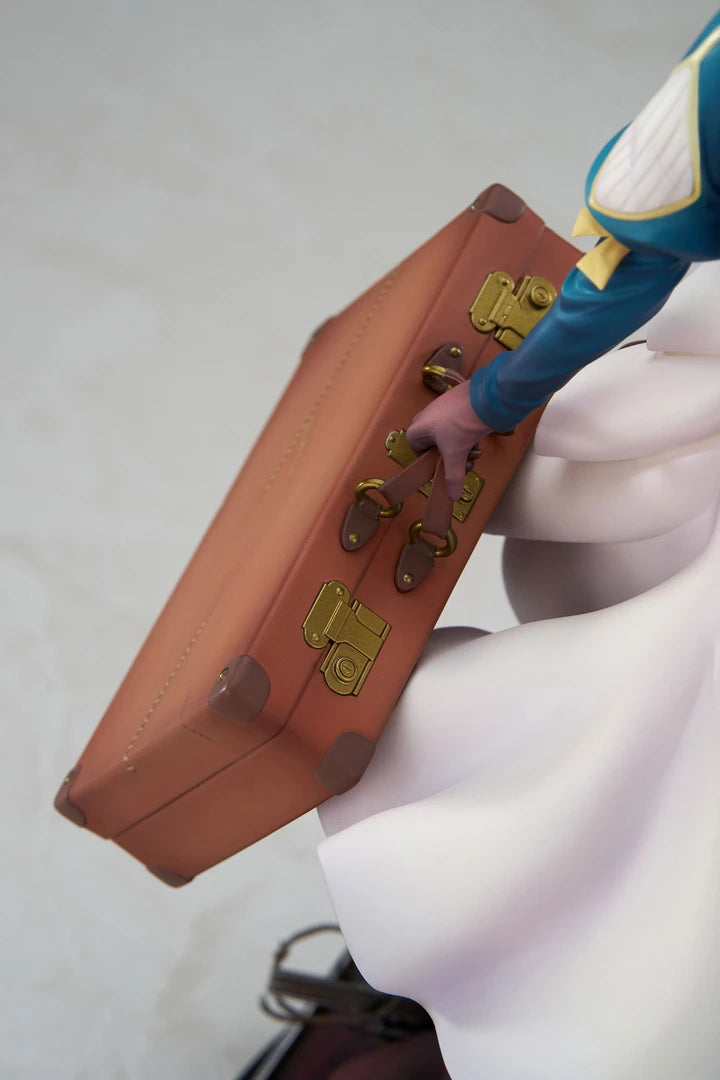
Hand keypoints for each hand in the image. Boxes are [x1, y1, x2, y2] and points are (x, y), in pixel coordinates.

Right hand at [406, 380, 491, 499]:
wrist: (486, 397)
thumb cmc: (462, 424)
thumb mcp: (457, 455)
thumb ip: (453, 477)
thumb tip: (452, 497)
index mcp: (417, 428)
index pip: (417, 451)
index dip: (431, 463)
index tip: (445, 467)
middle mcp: (425, 417)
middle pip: (435, 445)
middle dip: (451, 457)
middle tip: (466, 462)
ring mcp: (440, 408)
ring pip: (448, 436)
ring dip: (461, 448)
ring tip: (476, 452)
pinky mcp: (455, 403)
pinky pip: (456, 424)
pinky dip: (466, 434)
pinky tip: (478, 438)